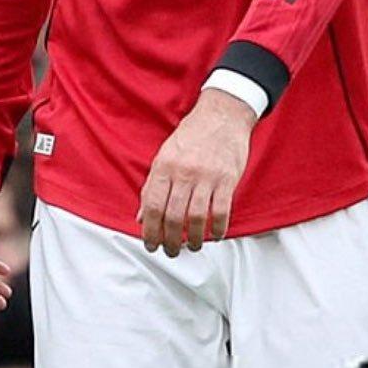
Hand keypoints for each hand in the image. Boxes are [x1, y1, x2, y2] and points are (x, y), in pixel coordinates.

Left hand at [138, 91, 252, 255]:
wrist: (222, 115)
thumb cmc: (191, 137)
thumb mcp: (164, 157)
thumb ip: (152, 187)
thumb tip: (140, 218)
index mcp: (164, 167)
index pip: (152, 206)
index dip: (150, 230)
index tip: (151, 245)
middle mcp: (183, 173)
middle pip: (173, 216)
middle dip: (170, 240)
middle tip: (171, 251)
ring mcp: (206, 176)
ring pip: (196, 217)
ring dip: (194, 238)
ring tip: (192, 246)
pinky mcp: (227, 179)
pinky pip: (221, 211)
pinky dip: (217, 228)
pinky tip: (214, 236)